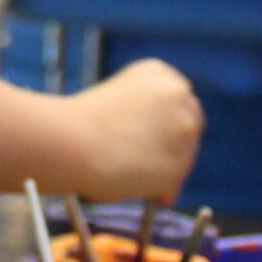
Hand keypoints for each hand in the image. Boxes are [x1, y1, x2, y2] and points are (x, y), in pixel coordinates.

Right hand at [66, 59, 203, 200]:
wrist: (72, 142)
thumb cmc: (80, 125)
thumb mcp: (116, 100)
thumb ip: (144, 114)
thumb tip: (162, 151)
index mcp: (159, 72)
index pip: (177, 100)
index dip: (164, 122)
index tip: (148, 137)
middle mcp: (179, 94)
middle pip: (189, 124)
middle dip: (172, 143)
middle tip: (144, 161)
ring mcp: (184, 129)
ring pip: (185, 155)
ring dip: (165, 166)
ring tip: (131, 176)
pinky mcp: (181, 163)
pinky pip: (174, 181)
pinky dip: (160, 189)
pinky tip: (137, 189)